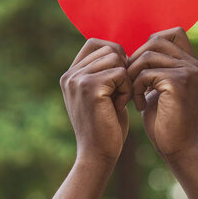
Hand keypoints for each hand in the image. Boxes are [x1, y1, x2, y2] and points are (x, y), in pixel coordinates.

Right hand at [60, 38, 131, 162]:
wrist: (98, 155)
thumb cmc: (106, 126)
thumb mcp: (101, 94)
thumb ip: (103, 72)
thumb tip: (119, 49)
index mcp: (70, 74)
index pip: (95, 42)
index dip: (115, 54)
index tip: (120, 78)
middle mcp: (70, 74)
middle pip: (109, 49)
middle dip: (123, 69)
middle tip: (120, 94)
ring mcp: (78, 80)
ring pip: (116, 59)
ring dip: (126, 80)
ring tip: (119, 101)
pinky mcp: (90, 87)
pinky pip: (121, 73)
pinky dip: (127, 90)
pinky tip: (120, 107)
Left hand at [128, 27, 197, 160]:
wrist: (177, 150)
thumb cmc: (165, 121)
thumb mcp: (159, 88)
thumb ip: (155, 68)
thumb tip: (137, 51)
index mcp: (192, 63)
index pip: (172, 32)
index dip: (150, 43)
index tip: (139, 68)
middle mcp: (194, 64)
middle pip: (156, 40)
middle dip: (136, 59)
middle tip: (130, 81)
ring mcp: (188, 72)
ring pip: (147, 56)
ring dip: (132, 75)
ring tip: (132, 94)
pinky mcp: (178, 82)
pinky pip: (145, 73)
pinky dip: (135, 88)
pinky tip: (138, 105)